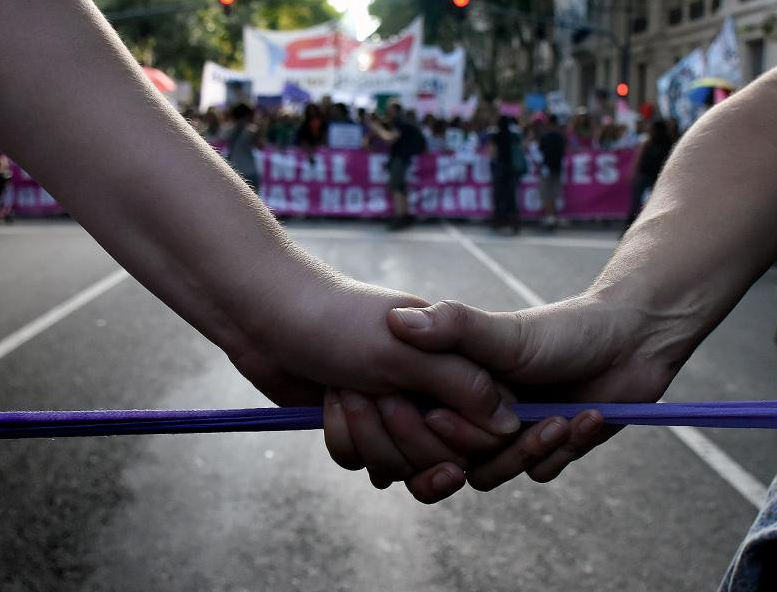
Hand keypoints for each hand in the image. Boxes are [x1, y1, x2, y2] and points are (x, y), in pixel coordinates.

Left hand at [225, 275, 520, 438]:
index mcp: (455, 367)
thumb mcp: (403, 351)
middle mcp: (430, 392)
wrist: (265, 310)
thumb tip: (511, 423)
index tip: (429, 415)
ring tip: (347, 392)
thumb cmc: (336, 318)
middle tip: (378, 395)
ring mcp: (394, 410)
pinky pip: (363, 462)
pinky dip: (343, 439)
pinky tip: (330, 403)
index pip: (484, 430)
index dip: (460, 437)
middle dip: (404, 437)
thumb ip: (461, 385)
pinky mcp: (359, 426)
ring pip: (399, 466)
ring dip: (368, 438)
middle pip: (441, 458)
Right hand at [323, 290, 690, 500]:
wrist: (631, 338)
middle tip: (514, 419)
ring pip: (495, 471)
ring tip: (560, 419)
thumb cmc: (562, 330)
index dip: (427, 430)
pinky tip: (588, 416)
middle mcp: (475, 412)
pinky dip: (565, 447)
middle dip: (480, 444)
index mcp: (454, 385)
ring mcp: (510, 433)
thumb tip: (394, 321)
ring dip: (528, 449)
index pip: (418, 427)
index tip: (441, 415)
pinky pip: (540, 470)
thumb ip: (452, 330)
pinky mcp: (547, 448)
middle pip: (453, 458)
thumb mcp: (503, 332)